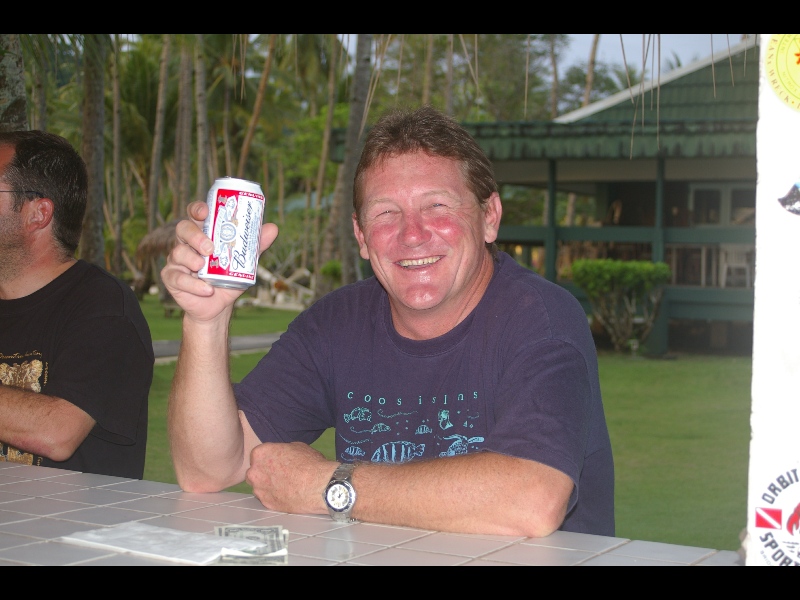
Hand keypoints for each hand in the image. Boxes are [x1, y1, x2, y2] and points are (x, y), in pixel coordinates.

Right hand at [161, 201, 278, 322]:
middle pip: (183, 229)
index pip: (195, 215)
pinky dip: (193, 285)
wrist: (218, 306)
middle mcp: (186, 243)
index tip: (205, 212)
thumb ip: (256, 245)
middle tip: (210, 247)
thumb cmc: (228, 278)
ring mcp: (177, 260)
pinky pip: (178, 278)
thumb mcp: (245, 261)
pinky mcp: (172, 278)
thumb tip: (273, 228)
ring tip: (203, 267)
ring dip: (192, 259)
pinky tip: (206, 289)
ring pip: (177, 252)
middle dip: (195, 235)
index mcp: (203, 234)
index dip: (197, 209)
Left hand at [246, 441, 334, 514]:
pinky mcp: (266, 504)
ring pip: (259, 486)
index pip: (258, 455)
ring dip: (268, 485)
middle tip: (279, 474)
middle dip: (264, 473)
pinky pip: (266, 498)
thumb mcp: (296, 447)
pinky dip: (274, 496)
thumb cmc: (310, 464)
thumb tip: (281, 455)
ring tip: (285, 485)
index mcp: (260, 454)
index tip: (277, 461)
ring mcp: (259, 489)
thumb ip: (281, 451)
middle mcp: (254, 472)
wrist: (319, 486)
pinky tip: (286, 494)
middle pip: (255, 472)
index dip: (268, 458)